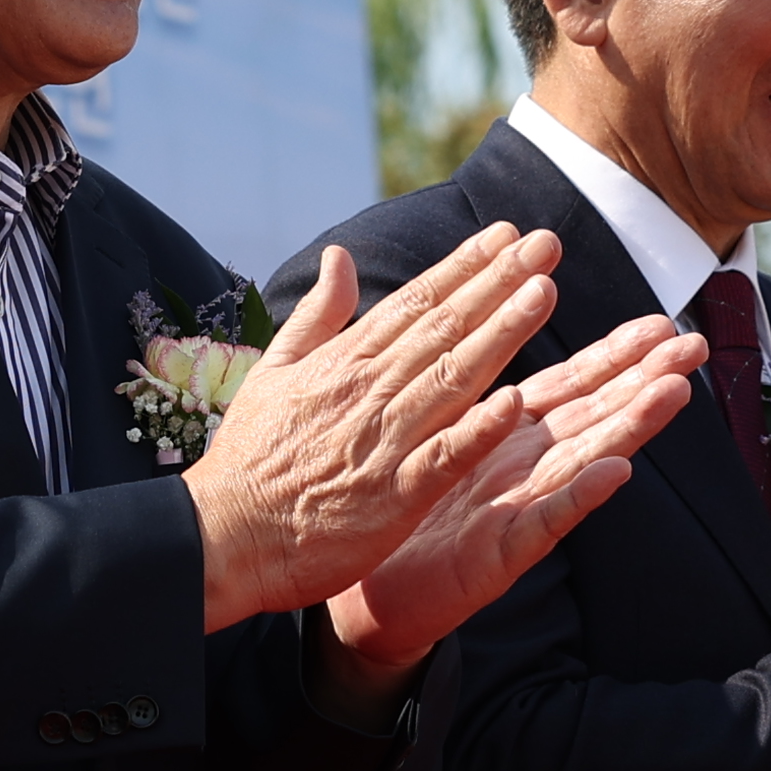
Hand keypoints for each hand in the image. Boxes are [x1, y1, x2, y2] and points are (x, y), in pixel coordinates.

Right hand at [179, 227, 565, 631]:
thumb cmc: (250, 457)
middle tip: (546, 243)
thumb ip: (317, 314)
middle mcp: (369, 393)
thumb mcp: (274, 370)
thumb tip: (341, 255)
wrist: (223, 537)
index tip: (507, 234)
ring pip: (452, 379)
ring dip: (501, 335)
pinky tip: (514, 403)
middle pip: (445, 328)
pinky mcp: (392, 497)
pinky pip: (442, 457)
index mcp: (344, 362)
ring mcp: (384, 443)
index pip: (416, 302)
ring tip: (543, 294)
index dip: (465, 266)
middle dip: (499, 282)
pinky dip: (476, 430)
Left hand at [313, 314, 703, 709]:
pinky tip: (614, 474)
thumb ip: (461, 390)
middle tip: (693, 345)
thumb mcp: (432, 441)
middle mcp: (524, 470)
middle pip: (592, 416)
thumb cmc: (401, 517)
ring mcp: (517, 512)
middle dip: (644, 379)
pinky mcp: (498, 556)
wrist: (370, 599)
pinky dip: (577, 498)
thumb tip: (476, 326)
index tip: (660, 322)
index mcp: (505, 436)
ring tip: (672, 393)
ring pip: (582, 461)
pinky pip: (541, 523)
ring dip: (630, 427)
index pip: (568, 386)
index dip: (614, 354)